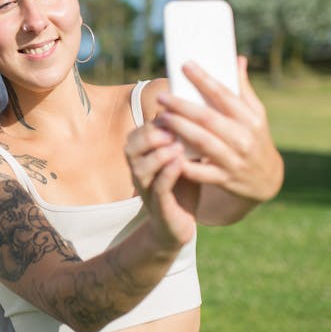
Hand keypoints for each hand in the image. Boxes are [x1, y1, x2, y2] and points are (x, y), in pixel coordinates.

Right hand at [125, 122, 198, 247]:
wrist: (180, 224)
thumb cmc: (183, 186)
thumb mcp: (183, 157)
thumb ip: (185, 138)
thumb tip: (199, 108)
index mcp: (143, 157)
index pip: (139, 132)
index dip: (154, 121)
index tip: (173, 112)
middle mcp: (139, 171)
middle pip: (131, 146)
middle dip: (150, 134)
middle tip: (171, 128)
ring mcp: (146, 189)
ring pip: (140, 167)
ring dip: (157, 154)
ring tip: (176, 145)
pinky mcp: (158, 207)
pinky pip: (158, 188)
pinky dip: (167, 174)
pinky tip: (179, 164)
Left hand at [156, 57, 283, 205]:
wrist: (266, 180)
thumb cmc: (256, 139)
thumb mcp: (256, 114)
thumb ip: (243, 89)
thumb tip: (237, 59)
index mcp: (251, 118)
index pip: (224, 95)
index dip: (203, 80)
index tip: (185, 66)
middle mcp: (243, 138)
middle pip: (208, 118)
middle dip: (182, 106)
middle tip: (162, 96)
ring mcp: (234, 160)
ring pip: (202, 142)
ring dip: (179, 129)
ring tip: (162, 118)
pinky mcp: (224, 179)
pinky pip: (200, 171)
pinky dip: (184, 162)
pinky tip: (168, 150)